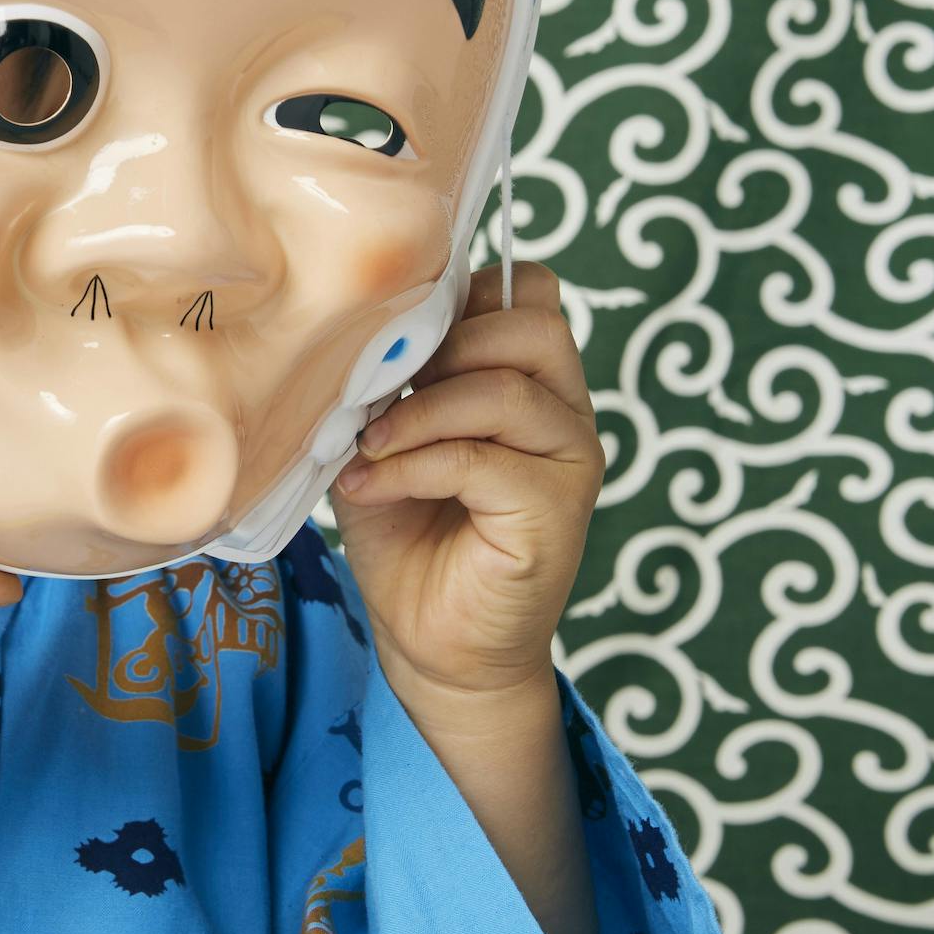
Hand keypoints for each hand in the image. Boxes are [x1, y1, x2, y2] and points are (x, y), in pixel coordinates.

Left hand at [329, 262, 603, 711]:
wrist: (434, 644)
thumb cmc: (409, 535)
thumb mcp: (387, 438)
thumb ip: (391, 380)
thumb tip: (361, 331)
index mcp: (534, 380)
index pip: (531, 290)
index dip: (463, 294)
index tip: (398, 339)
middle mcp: (567, 411)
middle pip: (534, 325)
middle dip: (446, 346)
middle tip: (386, 395)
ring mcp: (571, 460)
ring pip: (508, 390)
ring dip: (420, 411)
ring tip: (368, 446)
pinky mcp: (556, 510)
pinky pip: (482, 459)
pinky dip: (412, 465)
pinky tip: (369, 486)